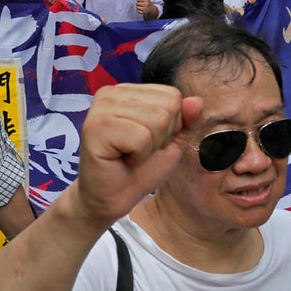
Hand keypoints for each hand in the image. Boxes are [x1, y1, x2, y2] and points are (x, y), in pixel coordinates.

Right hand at [67, 85, 202, 229]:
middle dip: (161, 137)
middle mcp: (111, 93)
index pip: (172, 95)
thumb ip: (187, 121)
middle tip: (138, 150)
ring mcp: (100, 108)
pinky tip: (122, 159)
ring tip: (130, 154)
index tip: (149, 141)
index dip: (171, 125)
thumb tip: (196, 101)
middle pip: (167, 107)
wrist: (112, 199)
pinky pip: (141, 137)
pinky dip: (138, 155)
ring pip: (156, 120)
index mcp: (128, 91)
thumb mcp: (172, 142)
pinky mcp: (94, 128)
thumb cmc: (140, 169)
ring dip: (149, 147)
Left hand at [135, 0, 159, 18]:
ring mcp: (145, 9)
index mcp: (146, 0)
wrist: (152, 9)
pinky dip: (138, 10)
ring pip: (137, 7)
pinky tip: (141, 9)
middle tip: (140, 4)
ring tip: (140, 6)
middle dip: (137, 3)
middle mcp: (146, 4)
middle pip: (137, 3)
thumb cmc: (147, 2)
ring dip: (137, 7)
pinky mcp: (144, 12)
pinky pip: (138, 11)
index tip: (140, 0)